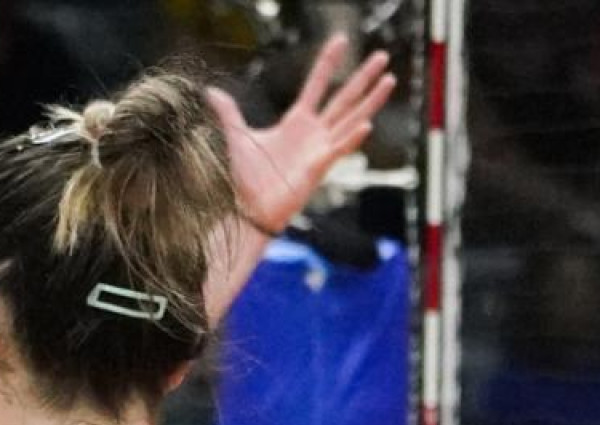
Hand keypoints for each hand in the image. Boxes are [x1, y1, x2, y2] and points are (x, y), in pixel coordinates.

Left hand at [210, 34, 396, 234]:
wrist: (248, 210)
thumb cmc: (247, 178)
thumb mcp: (238, 138)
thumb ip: (229, 113)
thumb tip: (211, 91)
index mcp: (297, 121)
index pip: (316, 84)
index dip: (327, 62)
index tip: (341, 40)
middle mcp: (314, 133)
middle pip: (344, 98)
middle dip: (363, 77)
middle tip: (382, 55)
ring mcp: (320, 150)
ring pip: (351, 119)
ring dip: (370, 101)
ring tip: (388, 80)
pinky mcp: (318, 168)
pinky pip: (338, 150)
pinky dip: (351, 138)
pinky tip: (366, 125)